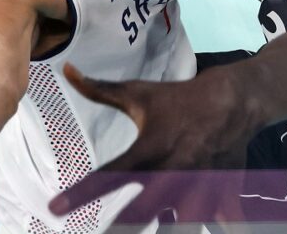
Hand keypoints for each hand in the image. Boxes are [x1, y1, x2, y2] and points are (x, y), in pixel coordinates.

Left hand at [49, 64, 255, 226]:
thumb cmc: (179, 99)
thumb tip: (66, 69)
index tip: (54, 208)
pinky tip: (220, 231)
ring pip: (184, 223)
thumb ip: (99, 89)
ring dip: (172, 230)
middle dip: (123, 227)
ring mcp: (200, 185)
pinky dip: (227, 229)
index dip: (80, 193)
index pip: (108, 175)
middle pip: (141, 211)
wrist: (232, 99)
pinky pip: (228, 223)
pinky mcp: (225, 192)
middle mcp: (171, 171)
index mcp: (147, 149)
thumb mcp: (138, 93)